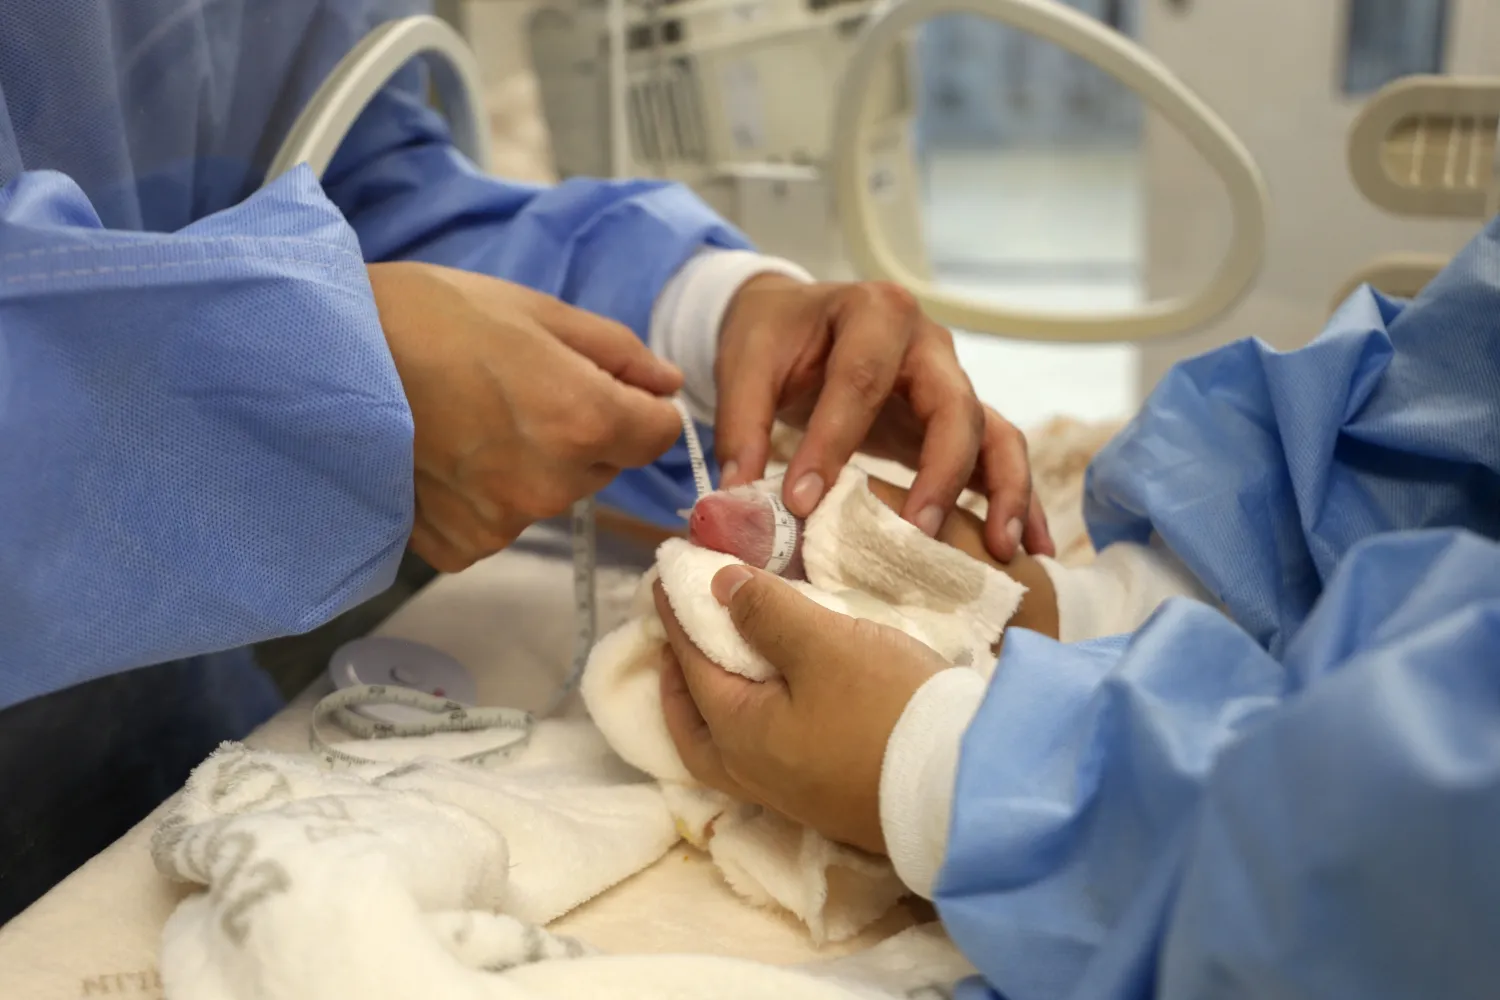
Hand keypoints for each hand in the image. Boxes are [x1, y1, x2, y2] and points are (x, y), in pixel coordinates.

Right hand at [369, 262, 684, 572]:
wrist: (318, 359)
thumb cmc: (425, 318)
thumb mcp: (534, 310)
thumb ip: (615, 352)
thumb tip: (665, 383)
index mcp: (583, 419)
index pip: (659, 434)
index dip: (637, 404)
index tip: (604, 383)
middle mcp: (552, 484)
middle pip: (604, 465)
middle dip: (582, 431)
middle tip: (514, 388)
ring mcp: (503, 522)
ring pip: (552, 493)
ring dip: (532, 463)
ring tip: (470, 416)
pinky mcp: (459, 546)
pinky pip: (499, 521)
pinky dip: (483, 494)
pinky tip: (445, 453)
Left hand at [653, 565, 947, 854]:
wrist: (961, 788)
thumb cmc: (886, 709)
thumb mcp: (824, 646)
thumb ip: (766, 613)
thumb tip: (719, 587)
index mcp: (738, 734)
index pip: (690, 664)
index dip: (676, 616)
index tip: (663, 577)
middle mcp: (753, 774)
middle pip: (694, 728)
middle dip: (679, 682)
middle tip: (677, 642)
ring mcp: (793, 795)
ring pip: (729, 750)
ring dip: (715, 707)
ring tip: (725, 669)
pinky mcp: (829, 799)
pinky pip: (766, 757)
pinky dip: (753, 723)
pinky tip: (780, 702)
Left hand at [713, 274, 1053, 561]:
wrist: (797, 319)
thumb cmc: (775, 338)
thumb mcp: (746, 363)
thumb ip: (742, 425)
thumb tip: (739, 498)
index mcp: (874, 313)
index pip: (860, 380)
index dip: (833, 442)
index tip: (802, 504)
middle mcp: (928, 345)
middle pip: (954, 406)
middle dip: (941, 472)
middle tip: (919, 533)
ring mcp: (953, 382)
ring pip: (996, 432)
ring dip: (1004, 491)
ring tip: (1001, 550)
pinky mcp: (959, 421)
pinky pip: (1001, 456)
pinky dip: (1019, 500)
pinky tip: (1031, 549)